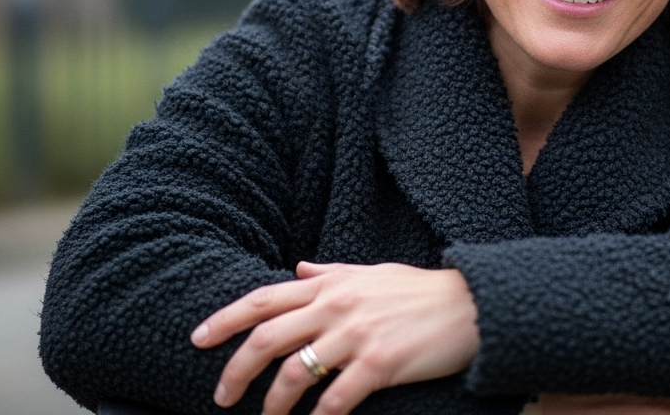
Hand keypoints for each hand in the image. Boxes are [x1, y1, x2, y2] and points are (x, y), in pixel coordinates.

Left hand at [191, 261, 479, 413]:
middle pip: (266, 338)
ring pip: (293, 374)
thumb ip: (329, 272)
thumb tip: (294, 269)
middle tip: (220, 396)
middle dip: (236, 370)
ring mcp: (356, 335)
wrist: (472, 305)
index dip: (224, 319)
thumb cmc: (420, 291)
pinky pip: (335, 400)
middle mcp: (336, 306)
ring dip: (272, 404)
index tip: (197, 339)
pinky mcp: (380, 364)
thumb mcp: (370, 272)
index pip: (263, 300)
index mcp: (329, 283)